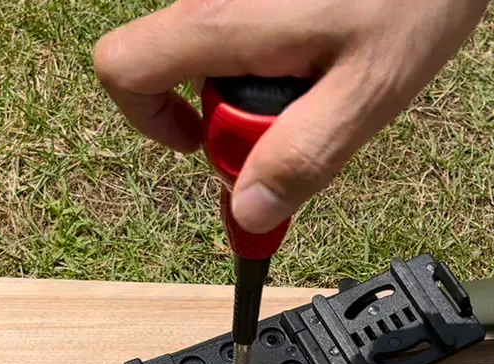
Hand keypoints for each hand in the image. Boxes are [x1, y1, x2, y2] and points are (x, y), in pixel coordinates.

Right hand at [92, 0, 489, 233]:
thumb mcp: (369, 90)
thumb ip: (304, 155)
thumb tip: (249, 212)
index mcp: (222, 21)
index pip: (123, 69)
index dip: (148, 120)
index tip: (204, 143)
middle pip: (176, 66)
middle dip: (232, 107)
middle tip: (307, 109)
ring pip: (216, 47)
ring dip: (261, 78)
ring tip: (334, 71)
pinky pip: (247, 24)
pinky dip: (278, 50)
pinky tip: (333, 44)